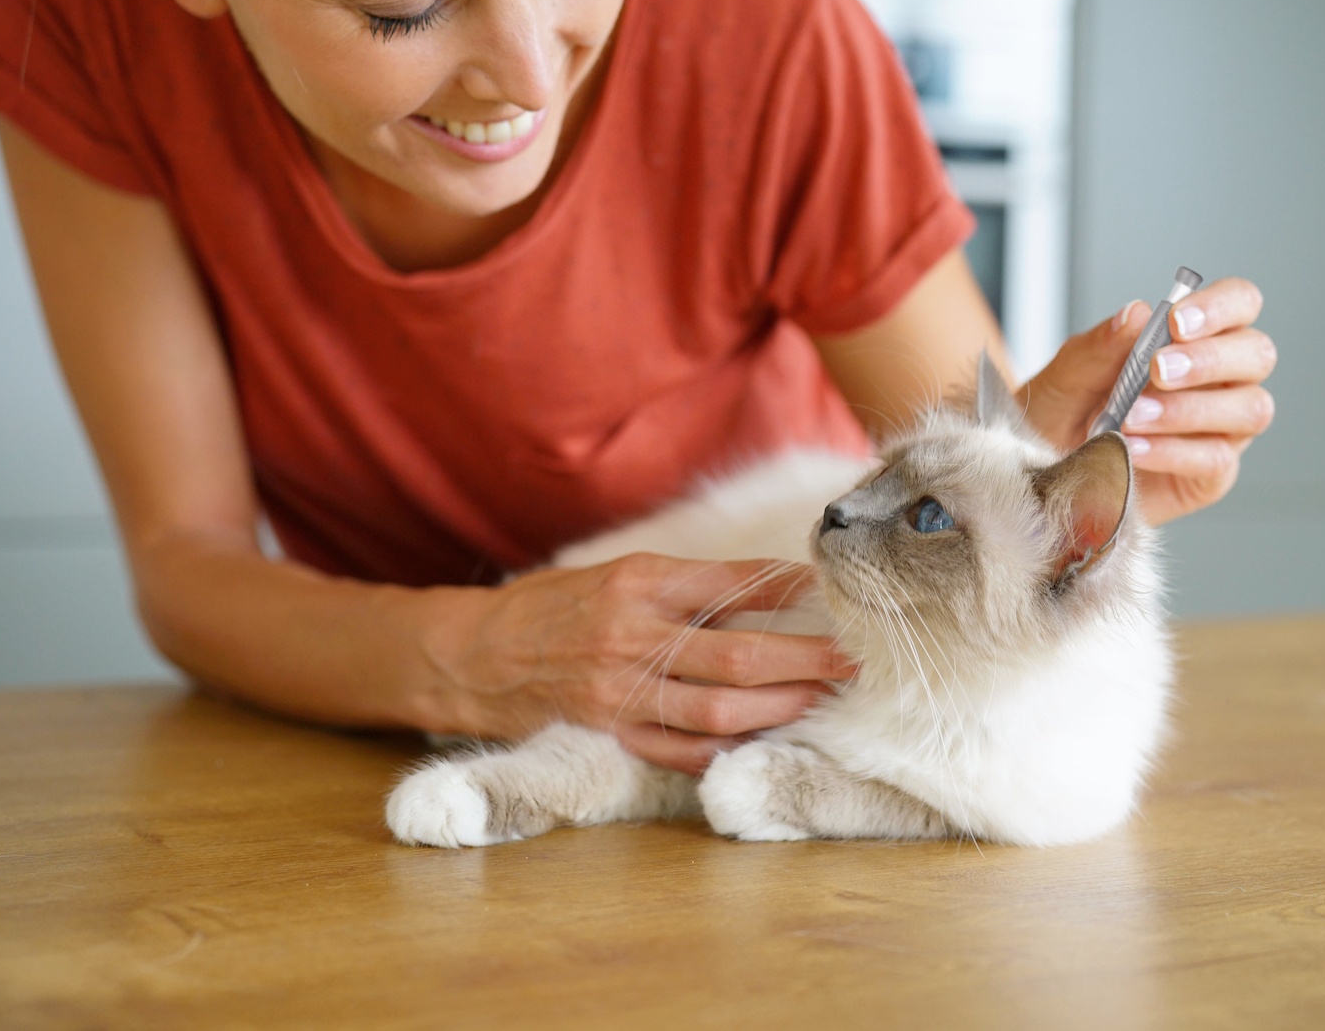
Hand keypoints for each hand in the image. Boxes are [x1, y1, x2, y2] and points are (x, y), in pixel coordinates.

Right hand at [424, 554, 855, 773]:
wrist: (471, 654)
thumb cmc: (551, 607)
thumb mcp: (614, 573)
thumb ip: (683, 585)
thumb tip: (765, 589)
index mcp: (638, 582)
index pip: (731, 584)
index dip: (788, 588)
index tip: (829, 589)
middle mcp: (633, 635)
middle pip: (740, 654)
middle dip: (806, 658)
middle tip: (853, 658)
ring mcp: (622, 690)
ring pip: (719, 709)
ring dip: (779, 707)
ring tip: (819, 699)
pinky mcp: (610, 731)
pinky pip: (679, 750)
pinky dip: (725, 749)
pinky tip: (760, 741)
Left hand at [1018, 278, 1275, 524]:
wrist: (1045, 473)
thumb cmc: (1063, 416)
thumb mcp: (1065, 377)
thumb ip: (1100, 347)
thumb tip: (1136, 313)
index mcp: (1195, 339)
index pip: (1239, 303)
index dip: (1220, 306)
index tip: (1176, 321)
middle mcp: (1220, 380)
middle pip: (1257, 353)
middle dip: (1209, 358)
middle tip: (1157, 369)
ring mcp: (1222, 428)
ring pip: (1250, 408)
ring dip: (1190, 408)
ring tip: (1132, 416)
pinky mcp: (1212, 474)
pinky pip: (1216, 459)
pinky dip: (1173, 451)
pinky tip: (1133, 448)